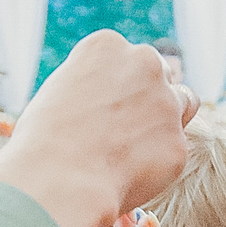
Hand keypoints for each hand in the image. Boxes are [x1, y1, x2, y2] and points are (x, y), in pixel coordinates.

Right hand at [0, 31, 188, 226]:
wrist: (58, 181)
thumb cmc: (42, 142)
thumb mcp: (57, 94)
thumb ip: (92, 87)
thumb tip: (104, 105)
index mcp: (107, 45)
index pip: (127, 57)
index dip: (118, 85)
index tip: (105, 107)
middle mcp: (143, 63)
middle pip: (159, 73)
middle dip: (148, 96)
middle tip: (125, 128)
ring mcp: (166, 103)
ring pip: (183, 103)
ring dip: (166, 121)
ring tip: (138, 149)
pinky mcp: (178, 143)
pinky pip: (174, 151)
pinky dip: (158, 164)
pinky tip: (129, 177)